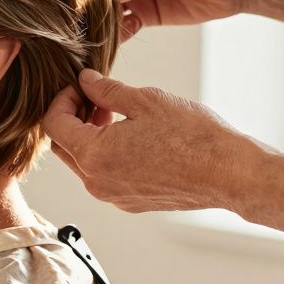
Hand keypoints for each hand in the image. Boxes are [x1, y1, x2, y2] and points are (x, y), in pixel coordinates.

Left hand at [41, 69, 255, 212]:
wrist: (230, 174)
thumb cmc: (192, 136)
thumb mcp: (145, 100)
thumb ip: (106, 90)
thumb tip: (85, 81)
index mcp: (95, 156)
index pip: (54, 125)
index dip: (61, 99)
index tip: (79, 86)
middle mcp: (97, 183)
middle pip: (63, 146)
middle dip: (71, 117)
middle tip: (95, 97)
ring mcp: (114, 196)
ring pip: (83, 162)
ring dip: (88, 135)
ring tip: (115, 114)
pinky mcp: (130, 202)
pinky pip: (104, 175)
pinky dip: (106, 153)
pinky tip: (130, 136)